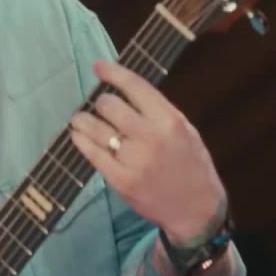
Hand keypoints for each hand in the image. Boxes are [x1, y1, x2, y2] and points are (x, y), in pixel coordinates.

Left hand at [68, 60, 226, 245]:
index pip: (135, 86)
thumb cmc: (191, 164)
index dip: (113, 72)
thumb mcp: (185, 130)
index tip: (99, 66)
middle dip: (101, 102)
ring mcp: (134, 160)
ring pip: (96, 129)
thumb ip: (157, 111)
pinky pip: (92, 154)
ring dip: (82, 120)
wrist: (197, 209)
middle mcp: (151, 137)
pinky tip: (78, 136)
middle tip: (100, 106)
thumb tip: (125, 88)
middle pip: (110, 106)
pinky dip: (81, 141)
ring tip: (79, 119)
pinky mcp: (121, 180)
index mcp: (169, 120)